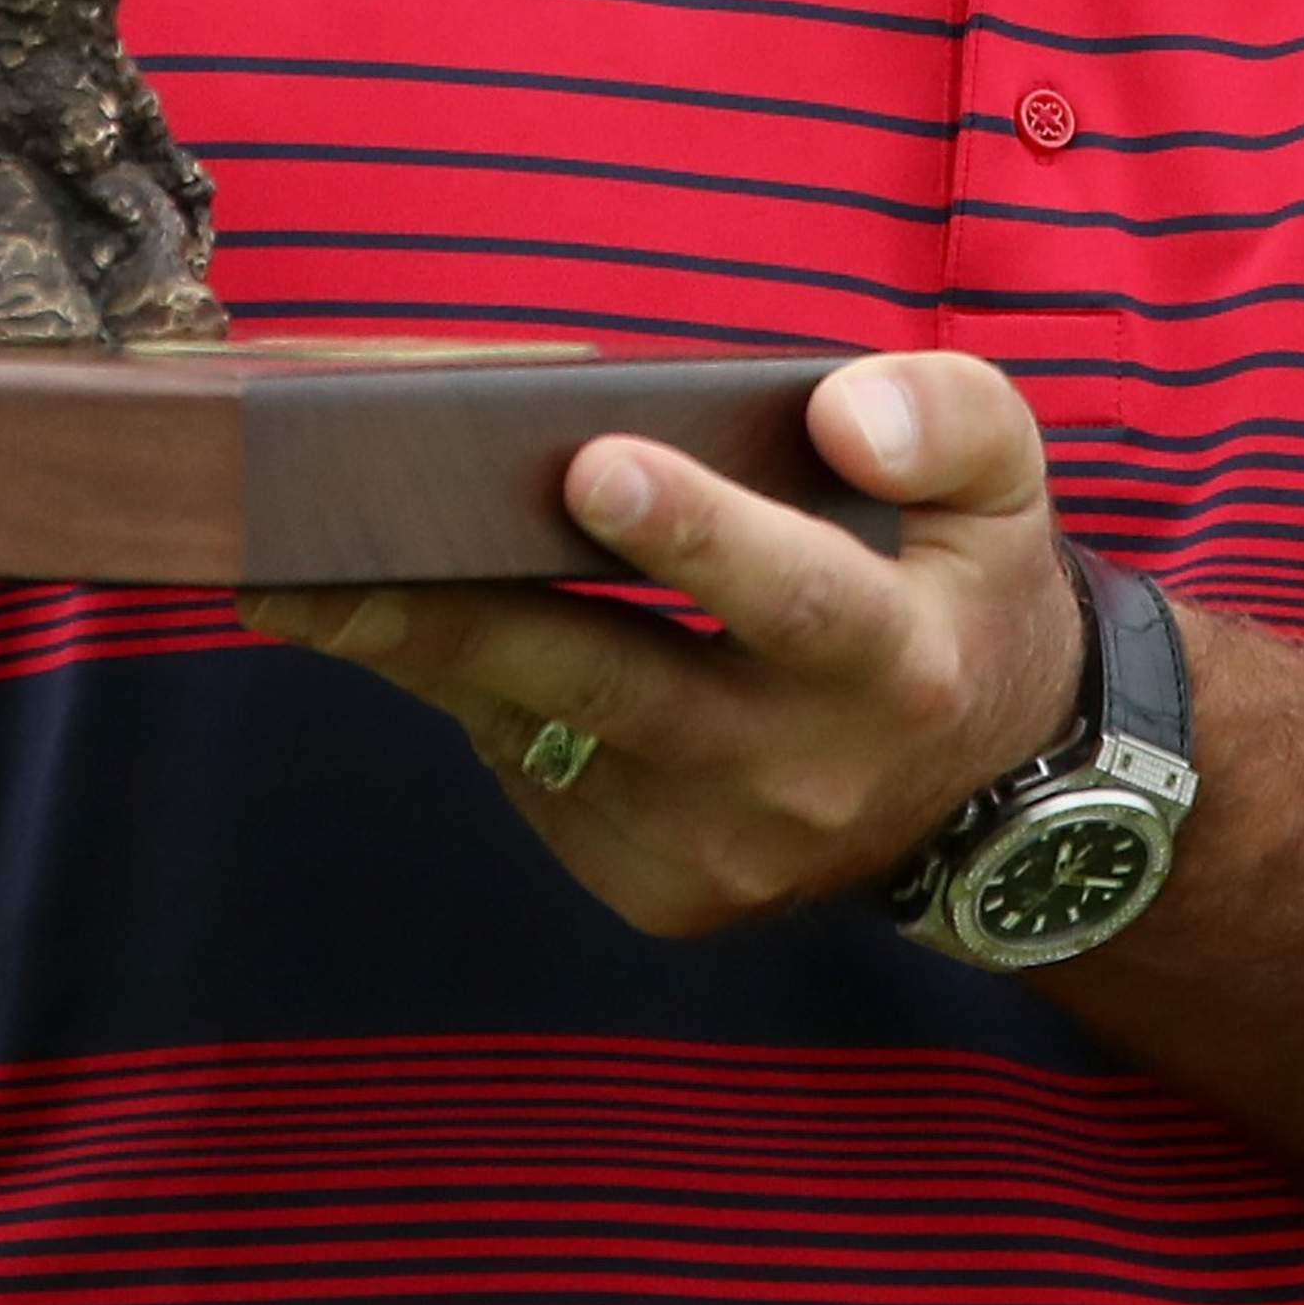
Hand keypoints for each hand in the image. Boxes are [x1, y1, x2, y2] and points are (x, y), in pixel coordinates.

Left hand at [240, 351, 1081, 937]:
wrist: (986, 788)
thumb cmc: (963, 586)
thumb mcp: (1008, 482)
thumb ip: (947, 421)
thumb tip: (845, 413)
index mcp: (896, 659)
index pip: (790, 592)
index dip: (693, 531)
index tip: (593, 463)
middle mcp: (802, 774)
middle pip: (611, 683)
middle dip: (462, 617)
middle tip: (320, 560)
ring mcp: (718, 852)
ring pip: (543, 733)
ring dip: (424, 653)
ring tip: (295, 581)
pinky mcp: (656, 891)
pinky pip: (537, 774)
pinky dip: (474, 696)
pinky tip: (417, 628)